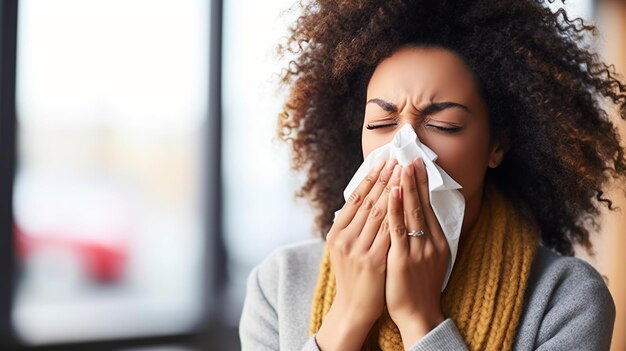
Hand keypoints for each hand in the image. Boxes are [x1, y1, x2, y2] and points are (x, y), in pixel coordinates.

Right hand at [316, 159, 400, 350]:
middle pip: (368, 202)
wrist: (355, 308)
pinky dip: (398, 213)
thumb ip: (352, 226)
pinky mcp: (374, 261)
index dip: (370, 178)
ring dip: (394, 189)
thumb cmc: (354, 276)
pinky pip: (389, 232)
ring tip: (404, 172)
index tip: (383, 162)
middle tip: (398, 159)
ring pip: (379, 212)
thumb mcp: (344, 249)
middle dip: (385, 178)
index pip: (354, 198)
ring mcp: (358, 250)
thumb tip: (364, 199)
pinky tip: (406, 199)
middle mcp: (344, 239)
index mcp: (336, 233)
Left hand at [385, 158, 448, 349]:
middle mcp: (431, 242)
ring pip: (412, 213)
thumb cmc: (418, 287)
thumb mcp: (427, 258)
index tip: (416, 164)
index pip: (428, 206)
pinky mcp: (403, 259)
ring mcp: (418, 250)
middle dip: (415, 179)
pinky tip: (393, 193)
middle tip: (410, 156)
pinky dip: (396, 209)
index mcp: (437, 241)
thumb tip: (416, 215)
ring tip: (401, 166)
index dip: (422, 184)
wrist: (419, 315)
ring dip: (406, 187)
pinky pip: (399, 230)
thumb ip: (423, 237)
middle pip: (422, 204)